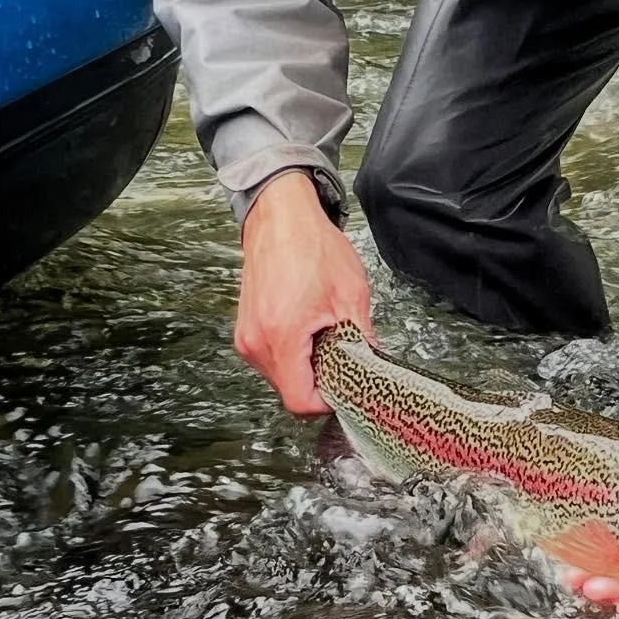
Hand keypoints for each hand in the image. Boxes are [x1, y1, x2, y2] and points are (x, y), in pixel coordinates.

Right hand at [236, 170, 372, 415]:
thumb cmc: (311, 247)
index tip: (346, 385)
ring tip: (321, 331)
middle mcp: (256, 342)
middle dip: (319, 379)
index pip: (301, 401)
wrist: (280, 218)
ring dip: (305, 365)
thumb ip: (363, 340)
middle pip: (290, 391)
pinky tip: (306, 326)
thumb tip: (374, 370)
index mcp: (282, 336)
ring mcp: (246, 337)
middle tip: (340, 351)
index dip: (328, 401)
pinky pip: (271, 358)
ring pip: (280, 377)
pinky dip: (292, 352)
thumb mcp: (351, 294)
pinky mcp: (245, 330)